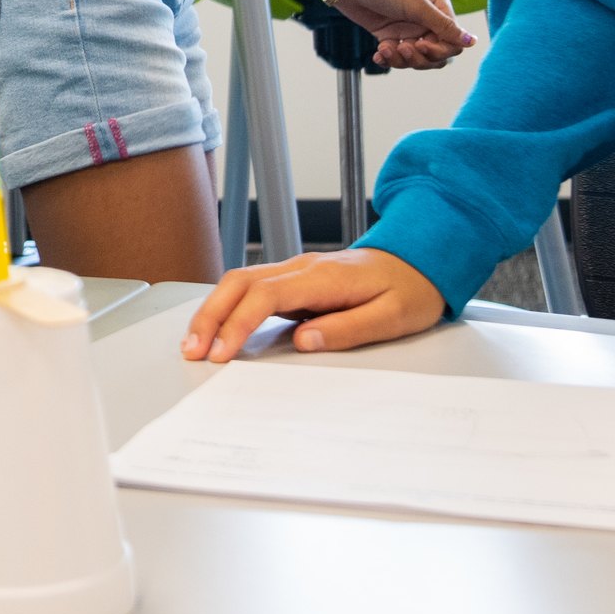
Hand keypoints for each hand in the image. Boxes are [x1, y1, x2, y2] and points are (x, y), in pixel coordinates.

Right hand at [178, 246, 443, 361]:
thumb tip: (302, 342)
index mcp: (324, 277)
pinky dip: (227, 306)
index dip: (238, 323)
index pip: (266, 295)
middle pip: (239, 282)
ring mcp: (296, 270)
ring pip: (239, 281)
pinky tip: (217, 327)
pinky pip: (250, 287)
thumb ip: (347, 329)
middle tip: (192, 350)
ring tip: (195, 342)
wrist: (421, 260)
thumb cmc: (409, 290)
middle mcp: (303, 267)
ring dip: (213, 310)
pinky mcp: (295, 280)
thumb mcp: (392, 318)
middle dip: (210, 315)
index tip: (222, 353)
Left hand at [335, 0, 471, 69]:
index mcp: (439, 10)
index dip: (439, 50)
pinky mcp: (389, 37)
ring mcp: (407, 31)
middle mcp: (426, 22)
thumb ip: (443, 26)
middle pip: (435, 56)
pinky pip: (395, 57)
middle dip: (419, 58)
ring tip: (385, 50)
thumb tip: (472, 42)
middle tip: (402, 49)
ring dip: (401, 60)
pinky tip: (378, 54)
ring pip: (415, 59)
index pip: (452, 43)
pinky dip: (388, 59)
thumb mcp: (416, 5)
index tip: (421, 44)